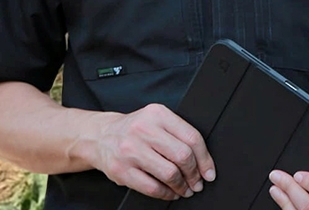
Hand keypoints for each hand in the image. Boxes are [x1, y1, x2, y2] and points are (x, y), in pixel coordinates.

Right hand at [89, 103, 214, 199]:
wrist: (100, 136)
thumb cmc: (134, 130)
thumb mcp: (156, 120)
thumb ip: (178, 133)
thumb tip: (203, 161)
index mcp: (158, 114)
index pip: (192, 137)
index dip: (205, 159)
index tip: (208, 172)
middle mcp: (143, 130)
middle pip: (182, 156)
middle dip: (194, 174)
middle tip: (197, 182)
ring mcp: (130, 150)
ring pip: (168, 173)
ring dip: (181, 186)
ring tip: (185, 189)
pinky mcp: (121, 170)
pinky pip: (151, 187)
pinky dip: (165, 193)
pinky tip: (170, 193)